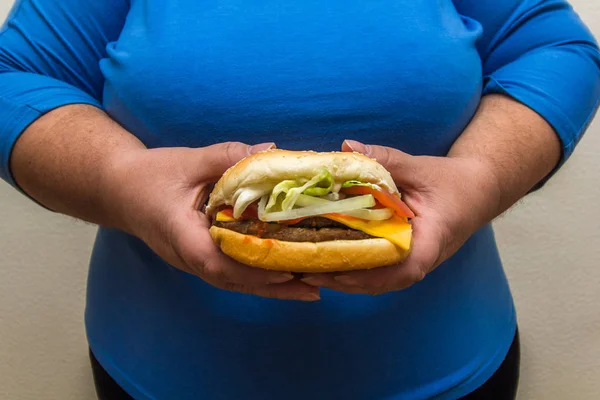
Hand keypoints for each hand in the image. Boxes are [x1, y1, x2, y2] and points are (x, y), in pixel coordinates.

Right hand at [105, 142, 319, 300]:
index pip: (215, 260)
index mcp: (180, 234)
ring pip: (234, 280)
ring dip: (270, 285)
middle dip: (273, 286)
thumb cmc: (149, 175)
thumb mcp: (188, 160)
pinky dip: (258, 274)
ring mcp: (193, 261)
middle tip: (314, 287)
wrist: (118, 189)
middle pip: (233, 280)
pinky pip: (231, 271)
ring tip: (309, 285)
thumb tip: (271, 151)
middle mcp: (187, 256)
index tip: (285, 270)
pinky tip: (284, 270)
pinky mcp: (200, 256)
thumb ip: (227, 157)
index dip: (252, 269)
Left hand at [301, 140, 500, 294]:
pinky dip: (354, 271)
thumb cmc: (452, 181)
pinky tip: (328, 264)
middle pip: (384, 281)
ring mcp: (414, 262)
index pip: (408, 266)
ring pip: (378, 281)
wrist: (477, 190)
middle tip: (309, 274)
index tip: (343, 272)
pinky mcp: (404, 258)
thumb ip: (386, 159)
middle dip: (347, 281)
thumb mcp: (420, 166)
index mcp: (432, 239)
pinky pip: (378, 271)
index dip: (374, 275)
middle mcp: (423, 258)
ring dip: (346, 280)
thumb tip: (348, 147)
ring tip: (310, 274)